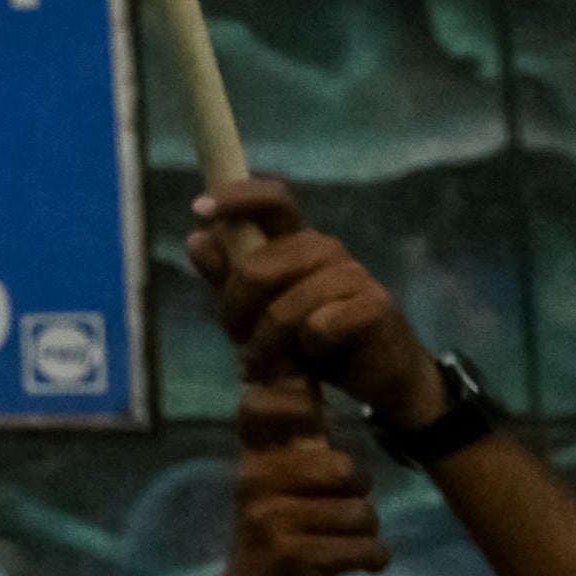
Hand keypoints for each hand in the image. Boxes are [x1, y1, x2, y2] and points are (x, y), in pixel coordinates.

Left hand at [189, 175, 448, 437]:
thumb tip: (198, 239)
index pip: (273, 203)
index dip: (238, 198)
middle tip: (239, 344)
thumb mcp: (258, 314)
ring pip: (287, 305)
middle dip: (236, 311)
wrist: (377, 377)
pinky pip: (320, 325)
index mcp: (296, 244)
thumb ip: (229, 279)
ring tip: (266, 366)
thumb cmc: (312, 341)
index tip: (201, 210)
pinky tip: (316, 357)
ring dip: (268, 343)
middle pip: (258, 267)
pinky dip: (308, 348)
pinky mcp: (377, 305)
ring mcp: (355, 274)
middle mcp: (326, 250)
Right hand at [224, 379, 385, 575]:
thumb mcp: (288, 476)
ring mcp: (267, 516)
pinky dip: (371, 559)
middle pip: (345, 469)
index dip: (292, 400)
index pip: (263, 406)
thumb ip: (299, 432)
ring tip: (344, 541)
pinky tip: (356, 564)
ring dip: (366, 532)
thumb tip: (305, 369)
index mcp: (257, 455)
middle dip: (359, 495)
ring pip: (360, 512)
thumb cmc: (287, 527)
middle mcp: (255, 478)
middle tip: (338, 512)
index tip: (309, 413)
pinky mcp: (288, 552)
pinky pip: (361, 548)